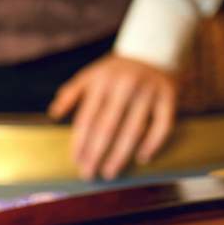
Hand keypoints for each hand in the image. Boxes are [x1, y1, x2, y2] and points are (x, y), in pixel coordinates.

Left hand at [49, 54, 177, 179]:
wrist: (154, 51)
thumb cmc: (117, 70)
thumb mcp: (92, 74)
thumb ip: (72, 92)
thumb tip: (54, 113)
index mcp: (103, 81)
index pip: (88, 117)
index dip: (80, 142)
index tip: (76, 161)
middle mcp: (125, 85)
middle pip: (108, 127)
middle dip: (96, 154)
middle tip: (89, 174)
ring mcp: (148, 91)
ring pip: (134, 130)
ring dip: (120, 155)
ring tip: (109, 173)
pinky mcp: (169, 97)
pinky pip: (162, 126)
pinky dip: (153, 144)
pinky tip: (142, 158)